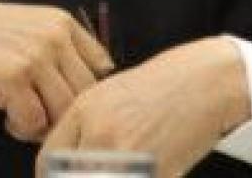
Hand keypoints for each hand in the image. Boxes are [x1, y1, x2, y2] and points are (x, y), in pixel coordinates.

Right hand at [0, 0, 114, 140]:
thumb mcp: (28, 30)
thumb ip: (58, 51)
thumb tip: (82, 92)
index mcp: (61, 22)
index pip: (101, 66)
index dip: (87, 93)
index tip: (66, 102)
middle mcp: (54, 36)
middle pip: (86, 93)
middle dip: (64, 113)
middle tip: (40, 116)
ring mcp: (35, 56)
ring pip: (64, 110)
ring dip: (44, 123)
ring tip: (21, 116)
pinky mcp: (13, 78)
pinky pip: (35, 121)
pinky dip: (22, 128)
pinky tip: (6, 116)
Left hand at [38, 37, 250, 177]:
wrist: (203, 83)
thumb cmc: (158, 88)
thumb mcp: (108, 96)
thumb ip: (82, 128)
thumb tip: (64, 162)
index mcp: (84, 111)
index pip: (48, 160)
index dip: (52, 176)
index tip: (58, 177)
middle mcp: (100, 133)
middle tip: (91, 173)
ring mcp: (128, 154)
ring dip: (109, 176)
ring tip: (122, 168)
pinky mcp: (155, 171)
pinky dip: (139, 177)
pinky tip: (146, 169)